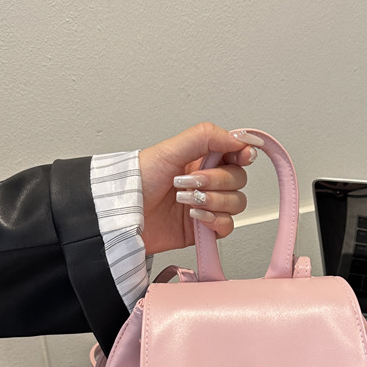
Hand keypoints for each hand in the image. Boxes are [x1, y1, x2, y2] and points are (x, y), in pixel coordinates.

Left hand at [138, 122, 262, 254]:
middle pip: (238, 180)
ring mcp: (206, 206)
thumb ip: (206, 137)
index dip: (243, 154)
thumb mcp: (170, 149)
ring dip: (214, 201)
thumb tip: (238, 138)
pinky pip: (227, 226)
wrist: (123, 215)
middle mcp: (206, 181)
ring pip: (236, 203)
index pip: (235, 153)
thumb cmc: (137, 182)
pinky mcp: (203, 229)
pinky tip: (195, 216)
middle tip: (192, 182)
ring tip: (187, 201)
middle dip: (217, 181)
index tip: (241, 155)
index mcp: (200, 159)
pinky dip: (214, 220)